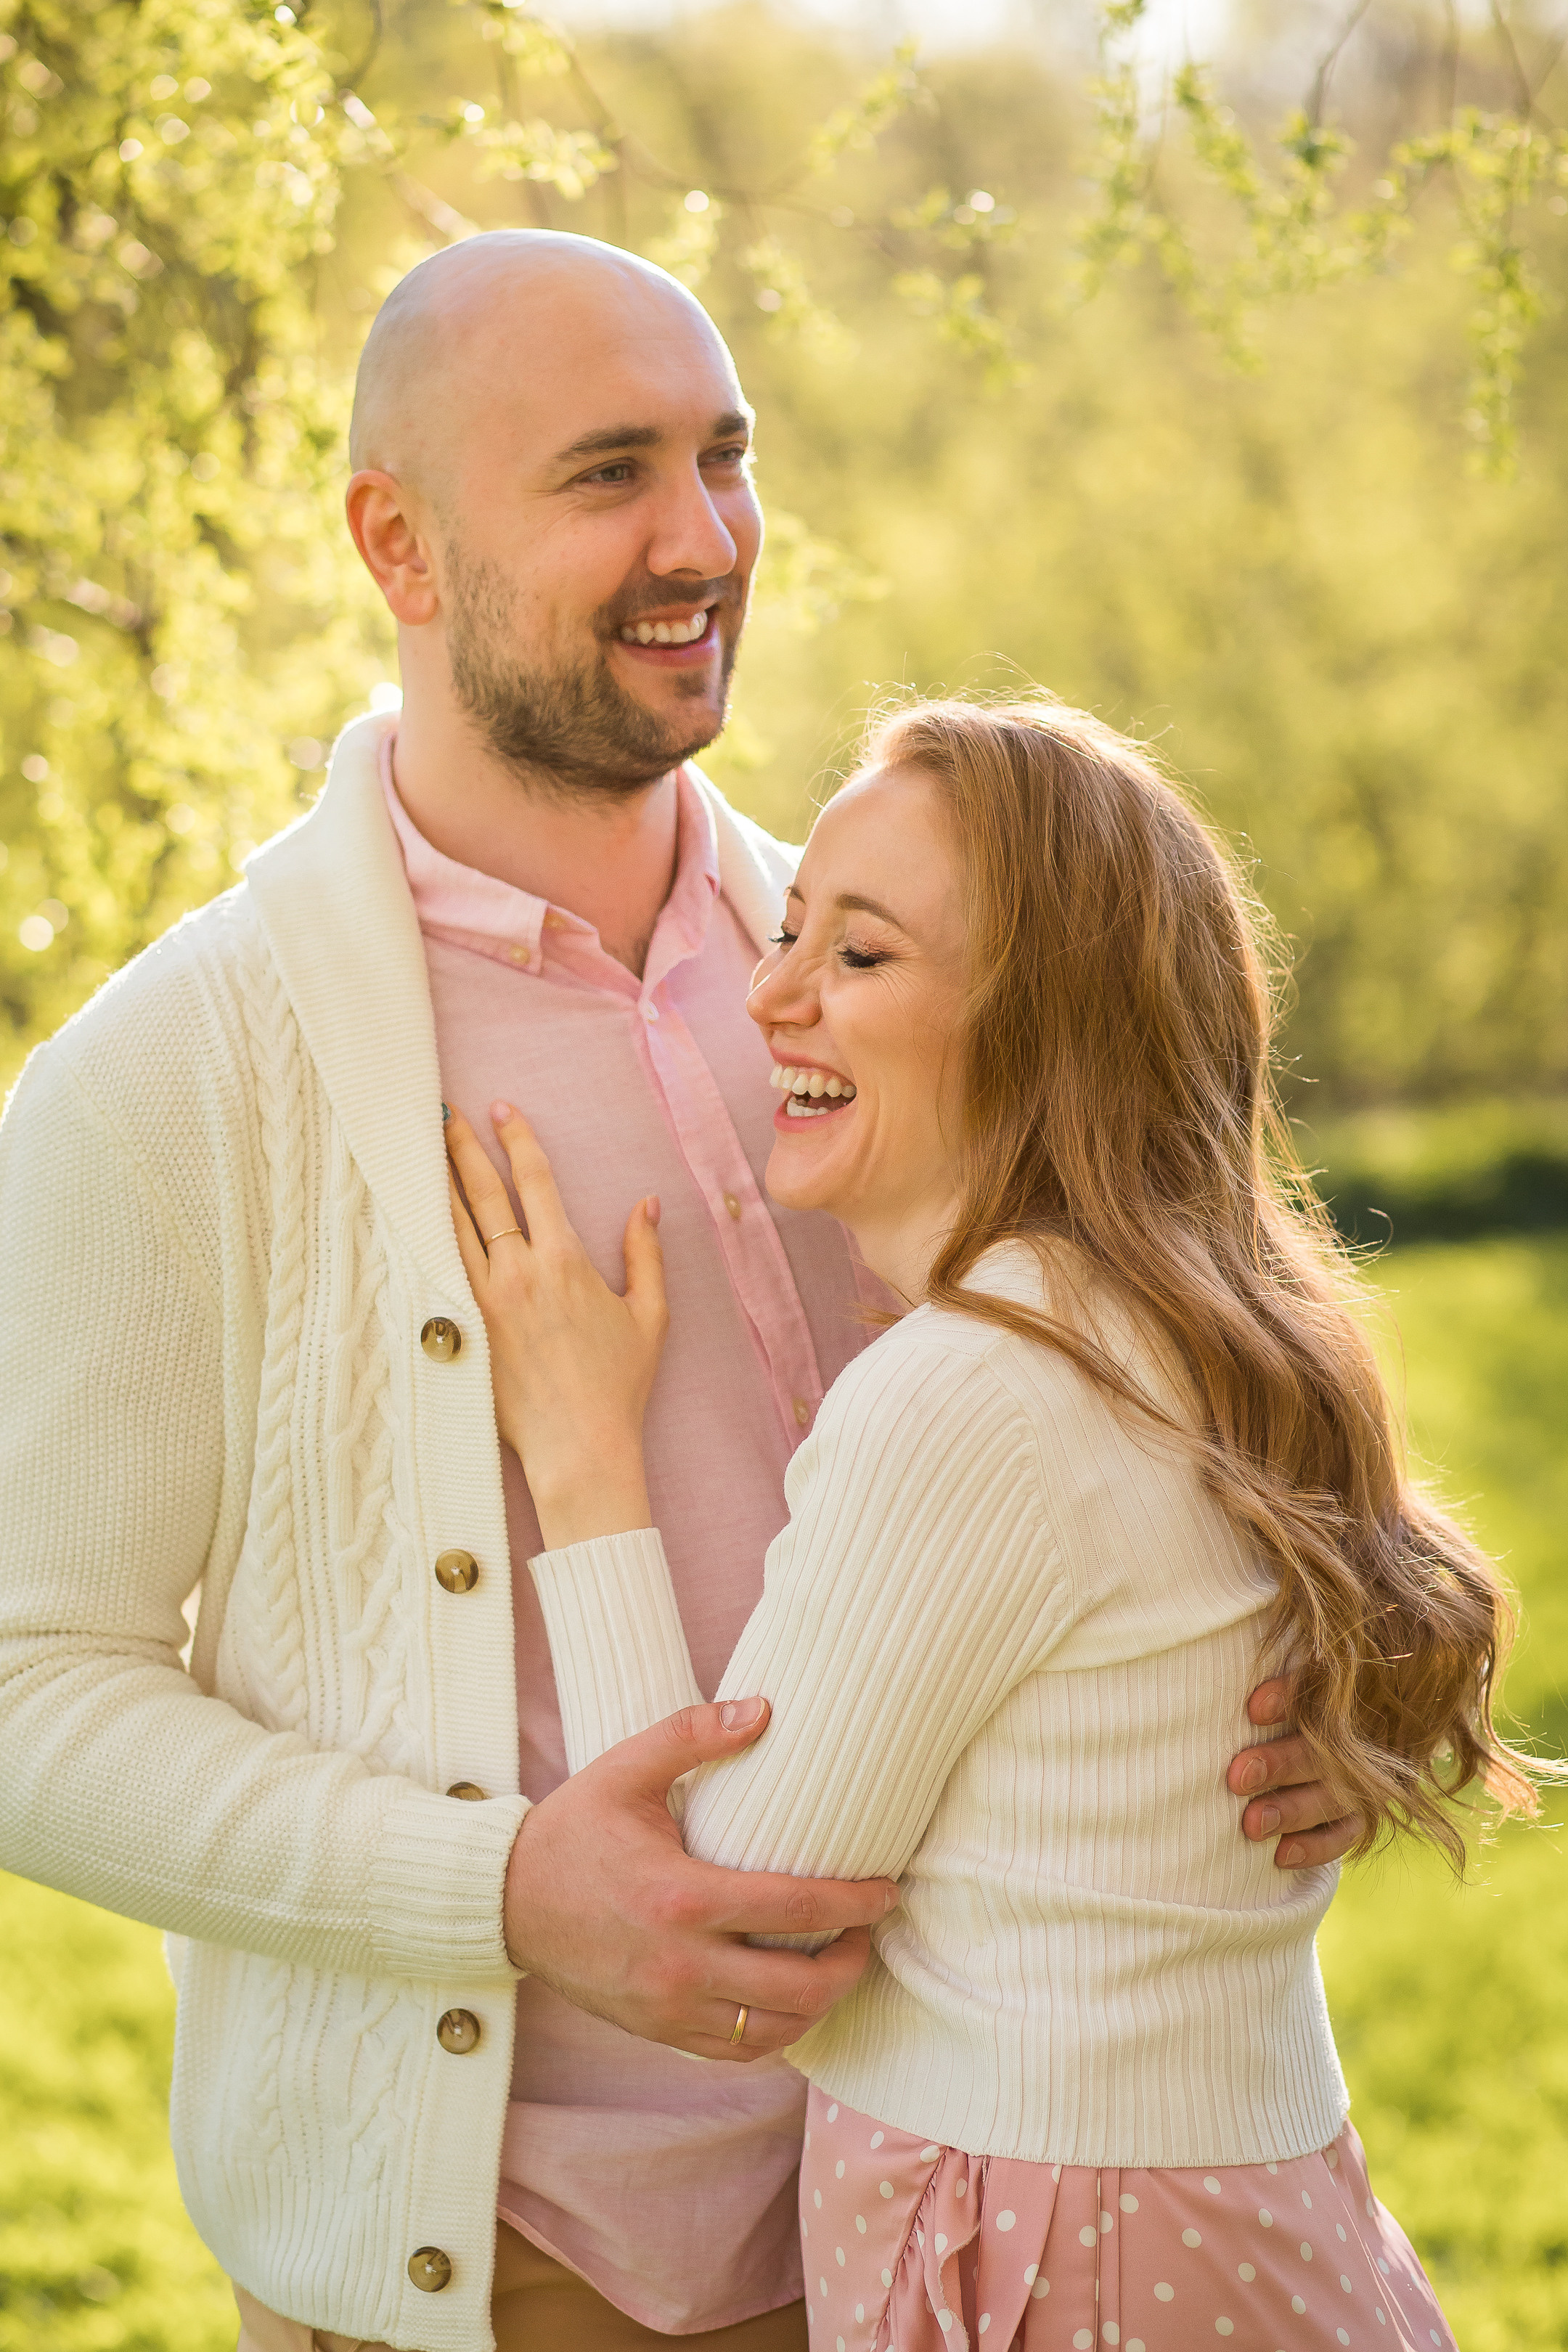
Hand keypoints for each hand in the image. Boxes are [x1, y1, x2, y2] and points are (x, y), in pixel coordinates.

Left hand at [446, 1102, 667, 1547]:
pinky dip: (422, 1237)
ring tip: (416, 1151)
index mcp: (565, 1261)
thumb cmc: (618, 1385)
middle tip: (442, 1112)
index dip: (518, 1140)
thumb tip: (647, 1202)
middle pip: (480, 1195)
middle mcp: (518, 1274)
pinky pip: (437, 1271)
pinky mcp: (463, 1330)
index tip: (502, 1108)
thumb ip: (646, 1253)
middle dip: (461, 1148)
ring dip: (434, 1184)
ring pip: (449, 1228)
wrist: (579, 1446)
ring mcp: (484, 1302)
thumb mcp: (650, 1315)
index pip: (534, 1183)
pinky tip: (408, 1217)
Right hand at [503, 1696, 900, 2060]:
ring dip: (820, 2003)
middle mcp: (681, 1964)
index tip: (885, 1892)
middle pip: (798, 1987)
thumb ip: (695, 1732)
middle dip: (851, 1963)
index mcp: (681, 1896)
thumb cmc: (573, 1830)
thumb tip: (764, 1709)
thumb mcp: (627, 1768)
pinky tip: (790, 1999)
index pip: (795, 1908)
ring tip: (837, 1964)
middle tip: (867, 1931)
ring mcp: (668, 2006)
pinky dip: (776, 2031)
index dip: (854, 1903)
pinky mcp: (656, 2028)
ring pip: (774, 2030)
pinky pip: (737, 2050)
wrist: (506, 1900)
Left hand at [1230, 1677, 1364, 1867]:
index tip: (1254, 1708)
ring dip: (1291, 1810)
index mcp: (1330, 1693)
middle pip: (1323, 1749)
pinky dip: (1315, 1846)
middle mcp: (1350, 1735)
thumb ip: (1253, 1680)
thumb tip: (1197, 1648)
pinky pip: (1345, 1834)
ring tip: (1251, 1823)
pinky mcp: (1357, 1815)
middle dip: (1280, 1763)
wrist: (1297, 1754)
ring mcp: (1358, 1778)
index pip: (1317, 1688)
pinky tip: (1281, 1854)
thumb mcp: (1261, 1685)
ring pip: (1334, 1795)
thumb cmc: (1256, 1712)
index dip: (1289, 1697)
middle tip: (1237, 1777)